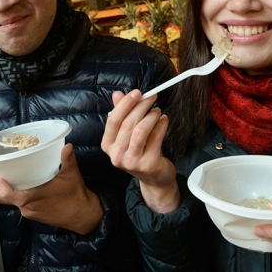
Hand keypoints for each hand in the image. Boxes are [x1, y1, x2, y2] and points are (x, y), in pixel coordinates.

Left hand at [0, 144, 103, 234]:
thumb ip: (67, 160)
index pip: (13, 196)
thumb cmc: (76, 197)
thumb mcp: (72, 176)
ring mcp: (27, 211)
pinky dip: (6, 191)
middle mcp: (26, 206)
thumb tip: (67, 145)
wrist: (83, 216)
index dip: (2, 189)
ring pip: (5, 200)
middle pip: (0, 198)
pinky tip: (7, 180)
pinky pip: (13, 201)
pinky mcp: (30, 212)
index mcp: (34, 198)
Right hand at [102, 90, 179, 212]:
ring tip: (157, 111)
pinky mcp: (148, 164)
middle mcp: (116, 155)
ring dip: (151, 116)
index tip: (137, 93)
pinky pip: (155, 138)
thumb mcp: (128, 134)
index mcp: (107, 145)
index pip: (112, 120)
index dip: (125, 104)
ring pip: (140, 130)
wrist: (154, 178)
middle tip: (151, 97)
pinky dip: (161, 125)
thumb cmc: (140, 153)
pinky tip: (164, 120)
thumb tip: (117, 95)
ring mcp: (131, 161)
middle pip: (127, 123)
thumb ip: (122, 114)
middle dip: (141, 106)